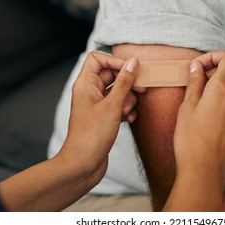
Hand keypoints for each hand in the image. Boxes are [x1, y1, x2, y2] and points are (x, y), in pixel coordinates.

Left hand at [57, 51, 143, 186]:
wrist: (82, 166)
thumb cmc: (92, 136)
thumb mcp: (113, 106)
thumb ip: (124, 82)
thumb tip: (133, 62)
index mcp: (85, 84)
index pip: (97, 58)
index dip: (115, 61)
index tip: (131, 69)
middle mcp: (89, 92)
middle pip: (111, 75)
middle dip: (127, 82)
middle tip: (142, 88)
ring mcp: (96, 105)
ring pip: (117, 91)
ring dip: (128, 99)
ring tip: (127, 111)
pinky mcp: (103, 117)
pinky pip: (118, 105)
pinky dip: (126, 110)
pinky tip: (129, 119)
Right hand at [173, 51, 224, 190]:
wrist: (204, 171)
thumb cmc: (191, 139)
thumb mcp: (187, 106)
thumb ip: (195, 81)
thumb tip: (197, 66)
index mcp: (223, 88)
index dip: (214, 56)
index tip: (199, 67)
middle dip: (215, 71)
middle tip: (197, 83)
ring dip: (221, 88)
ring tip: (202, 102)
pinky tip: (212, 117)